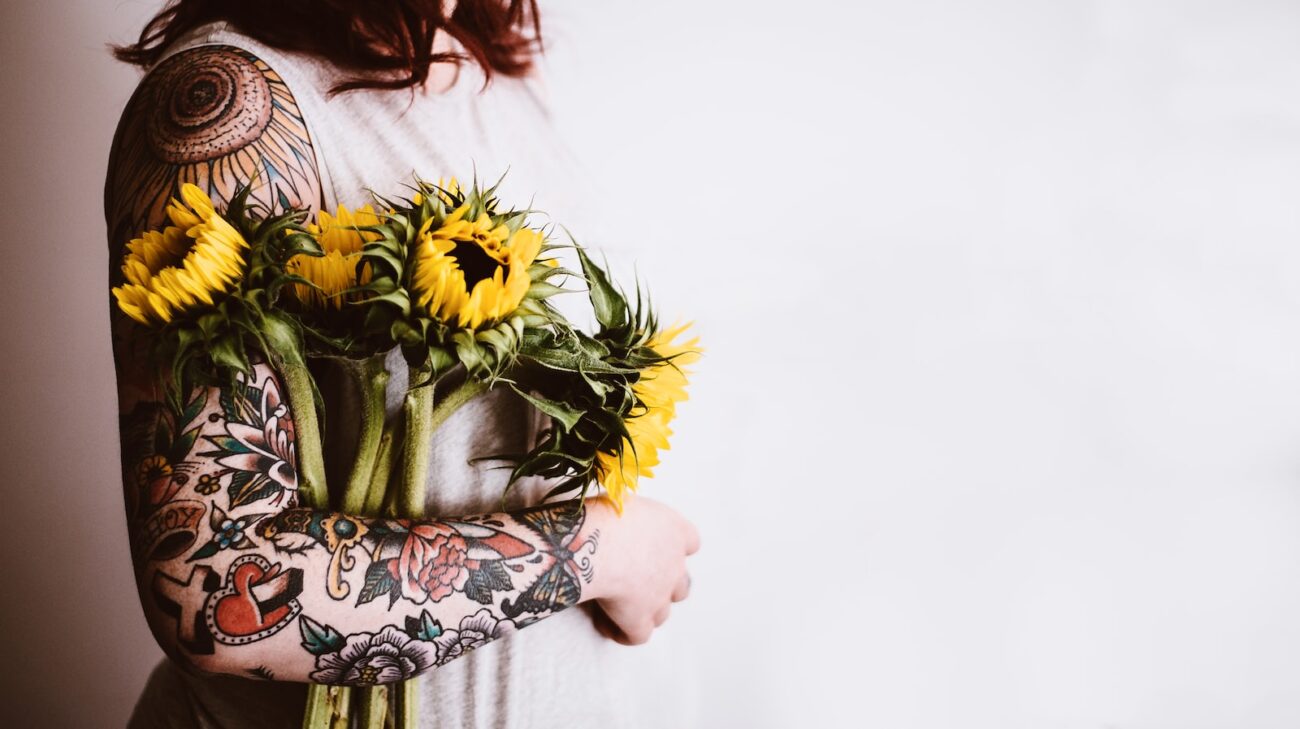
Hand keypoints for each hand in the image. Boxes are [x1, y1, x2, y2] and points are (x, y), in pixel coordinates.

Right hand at [580, 495, 699, 644]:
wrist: (597, 542)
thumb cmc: (605, 514)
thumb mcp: (626, 502)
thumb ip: (635, 518)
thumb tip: (621, 524)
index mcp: (676, 531)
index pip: (691, 542)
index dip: (673, 548)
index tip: (652, 547)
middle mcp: (675, 565)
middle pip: (681, 584)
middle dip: (664, 586)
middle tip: (636, 580)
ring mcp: (660, 596)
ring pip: (662, 612)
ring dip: (645, 611)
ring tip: (618, 605)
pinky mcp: (639, 619)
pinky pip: (638, 635)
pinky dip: (624, 633)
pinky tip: (606, 625)